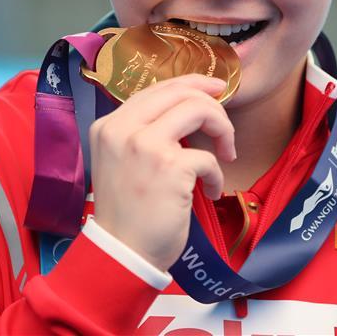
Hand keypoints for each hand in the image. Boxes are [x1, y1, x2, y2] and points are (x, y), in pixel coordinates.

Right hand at [89, 74, 235, 270]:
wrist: (122, 253)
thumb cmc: (129, 212)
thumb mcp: (124, 161)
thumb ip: (145, 132)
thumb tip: (190, 106)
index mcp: (110, 125)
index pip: (157, 88)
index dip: (191, 83)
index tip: (216, 89)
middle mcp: (122, 129)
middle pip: (181, 92)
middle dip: (213, 105)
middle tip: (227, 126)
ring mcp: (144, 145)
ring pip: (198, 110)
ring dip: (223, 130)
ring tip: (226, 155)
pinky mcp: (169, 167)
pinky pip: (209, 156)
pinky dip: (216, 174)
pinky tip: (208, 191)